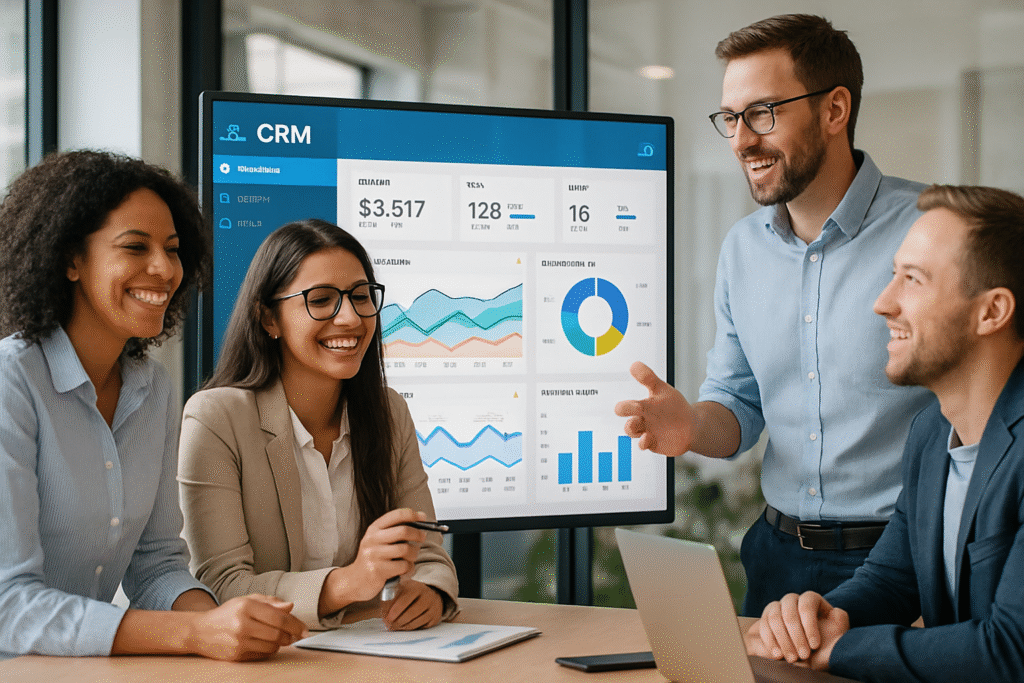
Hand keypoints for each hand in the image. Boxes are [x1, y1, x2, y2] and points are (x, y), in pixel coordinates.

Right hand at [186, 594, 305, 661]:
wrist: (200, 631)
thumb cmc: (227, 613)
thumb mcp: (247, 601)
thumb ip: (270, 602)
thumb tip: (291, 606)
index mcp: (246, 606)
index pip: (279, 618)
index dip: (296, 624)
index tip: (305, 629)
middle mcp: (242, 624)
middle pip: (278, 634)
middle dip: (291, 636)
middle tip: (296, 635)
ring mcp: (238, 641)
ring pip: (272, 646)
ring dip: (281, 643)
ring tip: (280, 637)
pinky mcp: (236, 655)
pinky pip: (262, 655)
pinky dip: (270, 650)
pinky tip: (267, 643)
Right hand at [339, 508, 427, 603]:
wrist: (355, 580)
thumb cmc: (372, 559)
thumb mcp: (378, 540)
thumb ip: (394, 531)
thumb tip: (419, 521)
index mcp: (374, 529)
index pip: (396, 515)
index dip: (413, 515)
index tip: (423, 518)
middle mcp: (372, 539)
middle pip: (404, 531)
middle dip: (418, 534)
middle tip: (422, 538)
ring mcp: (374, 555)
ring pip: (406, 550)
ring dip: (414, 554)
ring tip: (410, 558)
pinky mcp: (378, 570)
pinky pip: (403, 566)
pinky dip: (409, 569)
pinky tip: (404, 570)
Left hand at [381, 579, 444, 629]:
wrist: (430, 594)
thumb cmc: (410, 593)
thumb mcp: (401, 589)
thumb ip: (391, 598)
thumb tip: (384, 613)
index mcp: (416, 587)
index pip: (405, 599)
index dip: (395, 610)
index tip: (387, 618)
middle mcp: (427, 597)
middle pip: (411, 613)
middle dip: (398, 621)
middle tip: (389, 625)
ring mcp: (433, 608)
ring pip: (416, 622)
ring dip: (403, 627)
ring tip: (394, 627)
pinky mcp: (435, 619)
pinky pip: (421, 627)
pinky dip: (410, 629)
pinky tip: (404, 627)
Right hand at [614, 361, 694, 456]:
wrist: (691, 426)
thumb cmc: (674, 407)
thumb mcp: (663, 391)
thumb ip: (649, 378)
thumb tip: (634, 364)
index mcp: (642, 407)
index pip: (627, 406)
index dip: (624, 405)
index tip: (629, 403)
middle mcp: (641, 419)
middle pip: (625, 417)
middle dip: (625, 412)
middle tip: (626, 409)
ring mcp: (645, 431)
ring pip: (631, 431)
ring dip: (632, 428)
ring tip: (637, 424)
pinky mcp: (651, 443)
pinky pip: (642, 444)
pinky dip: (643, 442)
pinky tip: (648, 437)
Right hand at [748, 592, 849, 670]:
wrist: (810, 656)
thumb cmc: (827, 644)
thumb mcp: (838, 633)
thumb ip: (840, 620)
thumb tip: (836, 612)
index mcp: (811, 600)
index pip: (807, 603)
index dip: (810, 624)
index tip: (815, 645)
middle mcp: (792, 600)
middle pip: (789, 611)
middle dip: (796, 636)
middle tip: (804, 656)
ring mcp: (777, 608)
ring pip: (774, 618)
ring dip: (783, 641)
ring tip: (792, 659)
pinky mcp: (765, 620)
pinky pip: (763, 627)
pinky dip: (771, 642)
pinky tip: (778, 655)